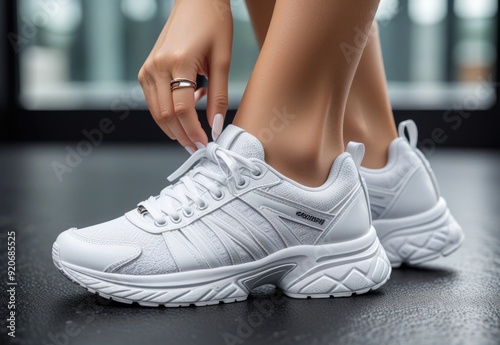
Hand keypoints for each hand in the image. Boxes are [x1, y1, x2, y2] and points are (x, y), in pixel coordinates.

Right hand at [138, 0, 232, 151]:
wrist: (196, 2)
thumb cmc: (214, 24)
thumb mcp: (222, 60)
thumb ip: (218, 96)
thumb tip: (216, 127)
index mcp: (178, 61)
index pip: (182, 109)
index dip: (194, 132)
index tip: (206, 145)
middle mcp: (157, 66)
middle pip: (166, 115)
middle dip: (183, 136)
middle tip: (199, 148)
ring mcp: (148, 68)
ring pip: (156, 112)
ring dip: (174, 129)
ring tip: (194, 136)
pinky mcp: (146, 70)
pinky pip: (153, 101)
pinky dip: (168, 114)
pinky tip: (186, 111)